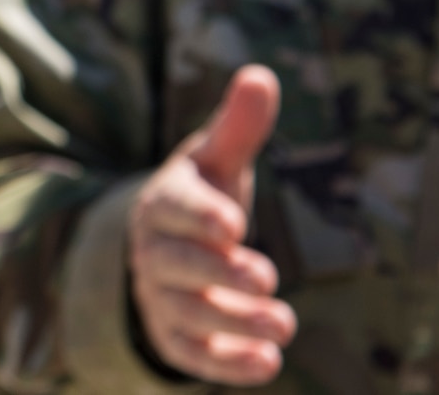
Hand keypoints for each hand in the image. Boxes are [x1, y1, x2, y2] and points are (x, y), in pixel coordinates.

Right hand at [129, 66, 296, 385]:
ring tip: (285, 325)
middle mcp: (154, 251)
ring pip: (187, 314)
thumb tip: (262, 75)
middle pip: (178, 267)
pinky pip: (190, 355)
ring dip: (233, 322)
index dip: (201, 218)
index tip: (235, 227)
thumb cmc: (203, 195)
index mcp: (164, 202)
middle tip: (268, 280)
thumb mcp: (218, 159)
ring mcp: (160, 297)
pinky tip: (268, 364)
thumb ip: (239, 125)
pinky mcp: (173, 336)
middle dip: (221, 276)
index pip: (174, 209)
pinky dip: (225, 364)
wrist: (168, 246)